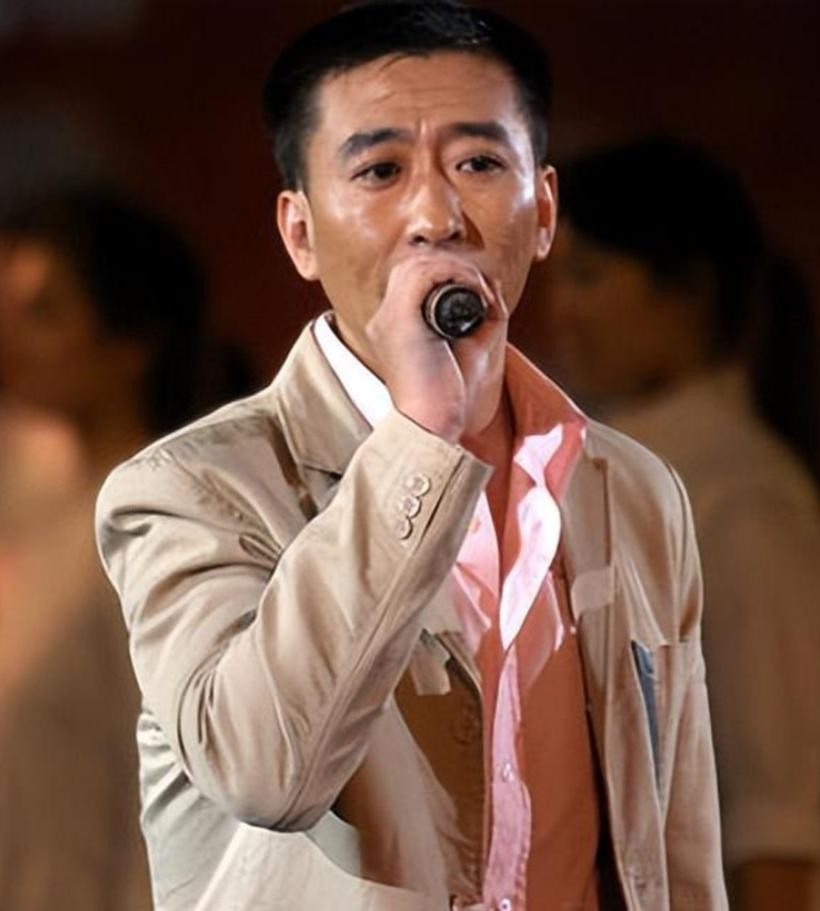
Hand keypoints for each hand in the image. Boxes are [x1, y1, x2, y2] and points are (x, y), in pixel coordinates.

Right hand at [363, 255, 508, 441]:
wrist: (430, 424)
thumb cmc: (447, 397)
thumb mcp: (468, 350)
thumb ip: (480, 320)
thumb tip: (495, 289)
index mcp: (393, 327)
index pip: (411, 279)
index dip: (446, 273)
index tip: (477, 290)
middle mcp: (384, 319)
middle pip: (412, 264)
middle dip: (450, 265)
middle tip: (480, 286)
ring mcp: (387, 318)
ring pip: (418, 264)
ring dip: (456, 268)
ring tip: (480, 288)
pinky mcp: (399, 319)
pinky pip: (424, 274)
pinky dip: (455, 274)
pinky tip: (476, 290)